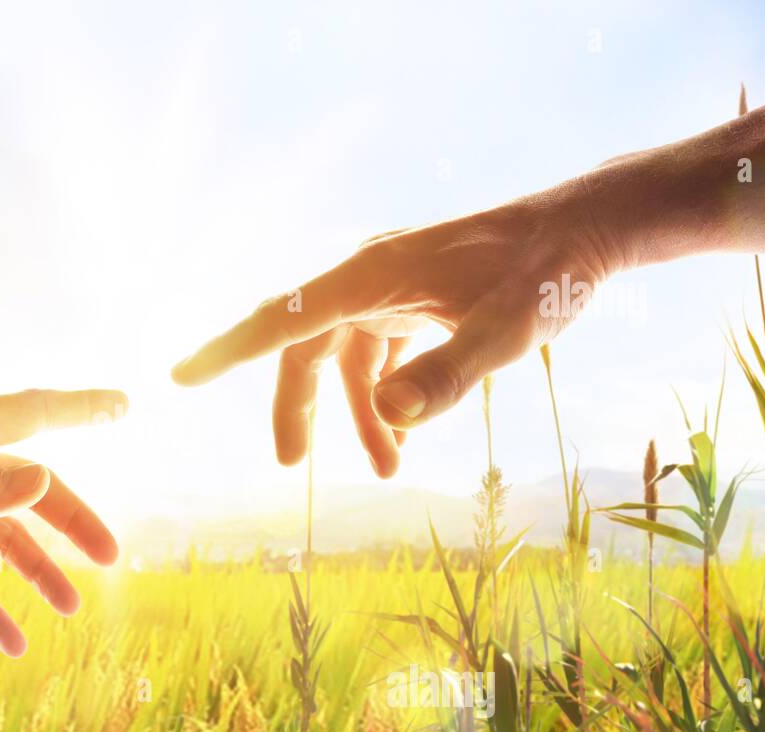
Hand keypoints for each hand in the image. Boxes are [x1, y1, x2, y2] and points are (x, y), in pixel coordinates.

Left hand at [0, 389, 126, 655]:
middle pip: (28, 492)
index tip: (123, 406)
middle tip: (110, 556)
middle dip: (71, 520)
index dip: (80, 409)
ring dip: (37, 572)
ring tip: (70, 608)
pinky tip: (15, 643)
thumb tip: (44, 480)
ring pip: (3, 541)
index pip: (32, 413)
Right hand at [170, 185, 612, 476]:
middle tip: (290, 464)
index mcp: (371, 274)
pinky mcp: (410, 298)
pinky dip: (384, 396)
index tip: (180, 377)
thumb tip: (393, 421)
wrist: (584, 231)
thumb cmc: (545, 272)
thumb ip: (450, 373)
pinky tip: (405, 433)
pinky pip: (376, 354)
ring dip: (357, 414)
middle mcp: (368, 276)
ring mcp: (388, 287)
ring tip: (389, 468)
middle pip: (304, 347)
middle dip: (299, 408)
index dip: (229, 350)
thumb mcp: (506, 330)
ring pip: (344, 358)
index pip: (282, 316)